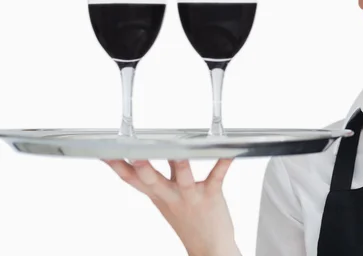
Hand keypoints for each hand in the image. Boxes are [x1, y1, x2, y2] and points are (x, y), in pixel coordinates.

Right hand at [103, 158, 239, 255]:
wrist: (209, 246)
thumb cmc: (188, 216)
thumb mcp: (168, 196)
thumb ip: (166, 170)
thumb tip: (162, 147)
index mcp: (157, 194)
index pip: (131, 179)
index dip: (116, 166)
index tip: (103, 151)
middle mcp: (170, 195)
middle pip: (151, 180)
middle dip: (142, 168)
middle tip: (134, 155)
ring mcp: (190, 196)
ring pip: (183, 179)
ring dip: (181, 166)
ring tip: (178, 153)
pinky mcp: (211, 195)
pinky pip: (217, 176)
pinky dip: (223, 163)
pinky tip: (228, 152)